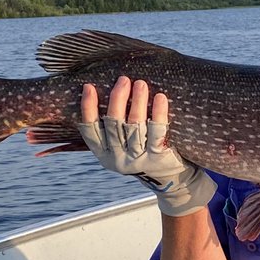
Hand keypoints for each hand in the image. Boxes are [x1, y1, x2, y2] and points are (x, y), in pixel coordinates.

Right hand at [79, 76, 215, 216]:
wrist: (171, 179)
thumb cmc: (143, 152)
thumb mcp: (122, 146)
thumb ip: (112, 127)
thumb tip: (102, 88)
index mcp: (104, 155)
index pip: (90, 130)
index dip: (87, 108)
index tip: (88, 87)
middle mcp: (119, 158)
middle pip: (114, 125)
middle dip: (117, 100)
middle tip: (123, 80)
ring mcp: (138, 159)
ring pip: (135, 127)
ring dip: (136, 102)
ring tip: (140, 83)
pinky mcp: (159, 158)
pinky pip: (158, 132)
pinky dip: (159, 113)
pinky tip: (160, 97)